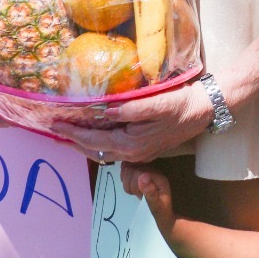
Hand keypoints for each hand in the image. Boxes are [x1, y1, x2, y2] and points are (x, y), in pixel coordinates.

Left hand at [49, 83, 212, 163]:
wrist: (203, 111)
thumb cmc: (181, 105)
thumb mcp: (156, 103)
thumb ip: (129, 109)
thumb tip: (103, 109)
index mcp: (131, 144)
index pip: (92, 140)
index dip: (72, 132)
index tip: (55, 124)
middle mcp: (132, 153)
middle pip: (94, 150)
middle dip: (73, 141)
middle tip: (55, 129)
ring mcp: (138, 153)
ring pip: (103, 151)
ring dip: (84, 143)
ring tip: (69, 133)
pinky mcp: (143, 148)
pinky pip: (113, 148)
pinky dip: (98, 142)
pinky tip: (95, 132)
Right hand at [122, 163, 176, 237]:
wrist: (163, 214)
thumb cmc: (161, 211)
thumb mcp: (157, 206)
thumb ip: (150, 192)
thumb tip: (143, 176)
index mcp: (158, 176)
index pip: (137, 172)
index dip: (134, 185)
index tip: (139, 195)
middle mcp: (153, 170)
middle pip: (131, 169)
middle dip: (130, 184)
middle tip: (138, 194)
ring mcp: (147, 170)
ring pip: (127, 169)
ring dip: (127, 183)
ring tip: (137, 192)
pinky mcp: (141, 173)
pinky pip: (127, 171)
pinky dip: (126, 180)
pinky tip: (133, 189)